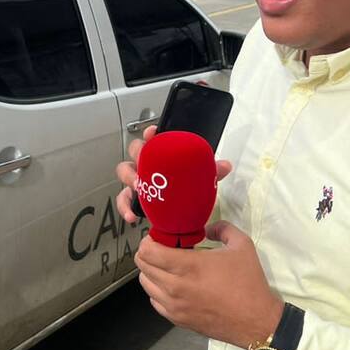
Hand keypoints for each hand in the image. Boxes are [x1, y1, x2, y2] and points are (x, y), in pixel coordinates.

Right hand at [114, 125, 232, 224]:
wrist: (181, 216)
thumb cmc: (186, 190)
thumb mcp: (200, 178)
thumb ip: (211, 171)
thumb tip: (225, 166)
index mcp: (162, 155)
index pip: (153, 138)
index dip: (150, 134)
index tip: (152, 133)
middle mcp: (147, 165)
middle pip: (135, 151)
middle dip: (138, 154)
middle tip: (144, 160)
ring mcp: (139, 181)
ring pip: (125, 172)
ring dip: (130, 178)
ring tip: (139, 187)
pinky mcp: (134, 199)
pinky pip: (124, 200)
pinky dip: (126, 208)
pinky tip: (133, 215)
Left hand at [135, 220, 282, 348]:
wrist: (256, 321)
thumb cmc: (249, 282)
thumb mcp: (242, 245)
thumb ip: (221, 228)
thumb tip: (206, 228)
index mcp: (189, 266)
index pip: (148, 252)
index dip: (149, 240)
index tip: (159, 236)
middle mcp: (176, 287)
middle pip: (142, 266)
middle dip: (147, 253)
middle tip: (161, 248)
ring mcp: (174, 306)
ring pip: (146, 284)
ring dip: (151, 271)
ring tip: (166, 266)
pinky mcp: (177, 320)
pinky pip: (155, 301)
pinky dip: (158, 290)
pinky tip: (172, 284)